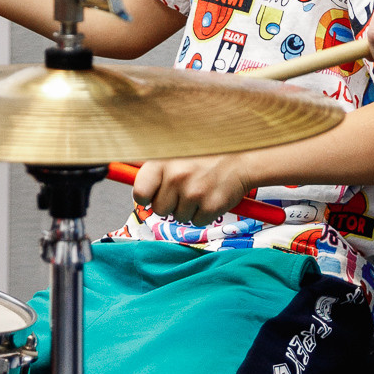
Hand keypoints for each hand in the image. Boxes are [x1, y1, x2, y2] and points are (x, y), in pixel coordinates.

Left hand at [129, 151, 258, 221]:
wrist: (242, 158)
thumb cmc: (207, 155)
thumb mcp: (177, 151)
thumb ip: (156, 167)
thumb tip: (131, 180)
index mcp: (163, 162)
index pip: (140, 193)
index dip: (146, 197)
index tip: (153, 195)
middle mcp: (176, 177)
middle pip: (160, 209)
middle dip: (171, 203)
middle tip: (185, 189)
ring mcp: (194, 193)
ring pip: (179, 217)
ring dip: (189, 208)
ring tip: (200, 189)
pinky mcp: (211, 206)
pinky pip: (197, 221)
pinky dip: (204, 213)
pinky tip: (211, 196)